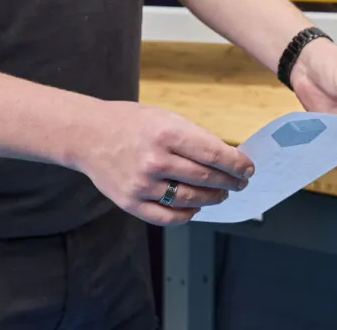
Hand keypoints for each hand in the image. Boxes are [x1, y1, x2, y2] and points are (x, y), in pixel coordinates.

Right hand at [71, 100, 253, 225]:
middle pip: (206, 178)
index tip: (248, 169)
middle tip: (240, 183)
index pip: (213, 154)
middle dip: (230, 182)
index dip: (236, 164)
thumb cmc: (132, 123)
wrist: (88, 135)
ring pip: (191, 199)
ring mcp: (142, 185)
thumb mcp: (166, 118)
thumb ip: (194, 138)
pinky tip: (195, 207)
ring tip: (221, 194)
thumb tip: (227, 158)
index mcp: (167, 134)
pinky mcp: (130, 203)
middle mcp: (155, 161)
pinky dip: (187, 214)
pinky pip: (168, 217)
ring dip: (213, 198)